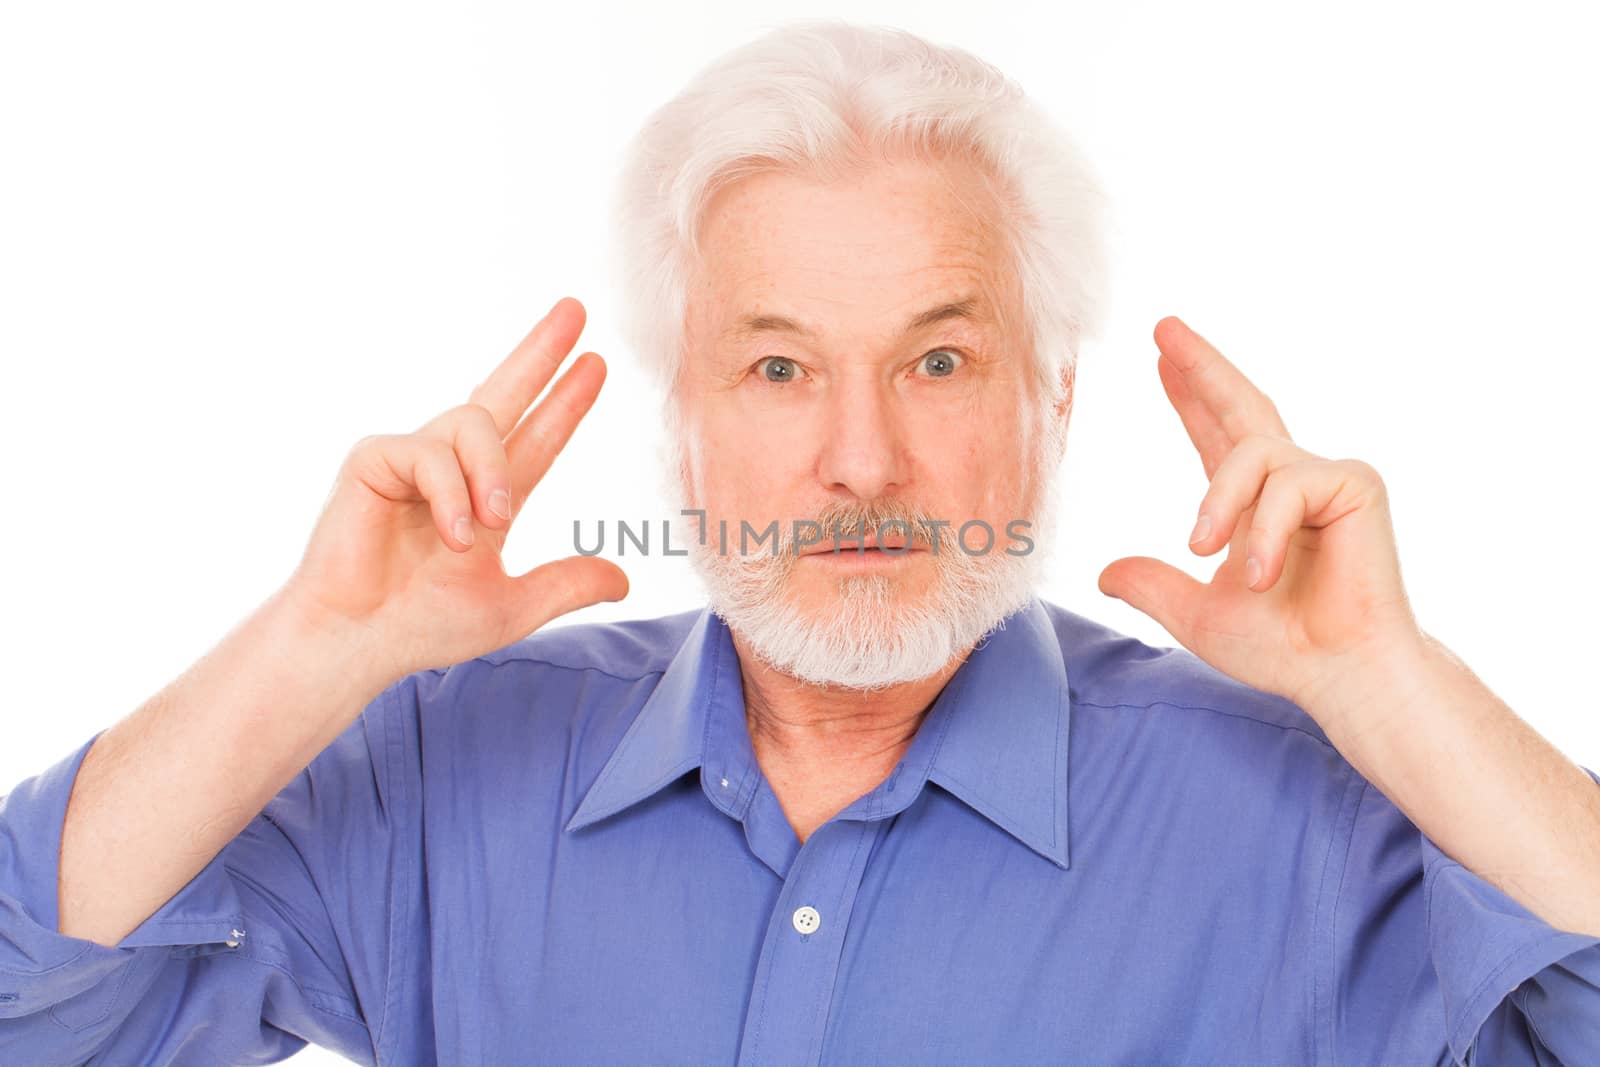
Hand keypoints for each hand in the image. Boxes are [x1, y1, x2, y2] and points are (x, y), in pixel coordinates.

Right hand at [281, 296, 628, 682]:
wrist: (360, 641)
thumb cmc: (421, 625)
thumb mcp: (513, 606)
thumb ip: (566, 586)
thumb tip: (624, 579)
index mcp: (486, 496)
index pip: (536, 438)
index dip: (566, 404)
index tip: (596, 366)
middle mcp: (451, 468)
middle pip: (503, 393)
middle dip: (540, 352)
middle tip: (576, 310)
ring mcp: (412, 459)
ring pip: (475, 423)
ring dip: (493, 474)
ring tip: (493, 523)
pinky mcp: (374, 459)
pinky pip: (430, 453)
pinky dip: (452, 495)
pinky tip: (453, 534)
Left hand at [1096, 316, 1424, 714]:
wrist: (1337, 673)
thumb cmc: (1283, 647)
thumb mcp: (1197, 615)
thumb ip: (1154, 588)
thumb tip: (1105, 574)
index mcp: (1253, 503)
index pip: (1216, 437)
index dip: (1190, 398)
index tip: (1162, 360)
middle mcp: (1289, 480)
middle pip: (1241, 404)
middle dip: (1202, 365)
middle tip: (1164, 326)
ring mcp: (1324, 477)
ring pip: (1250, 455)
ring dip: (1218, 506)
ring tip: (1207, 552)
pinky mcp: (1355, 483)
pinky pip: (1287, 486)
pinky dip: (1263, 530)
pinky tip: (1262, 572)